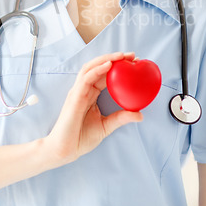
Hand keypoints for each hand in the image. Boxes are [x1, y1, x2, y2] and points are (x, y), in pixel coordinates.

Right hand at [45, 51, 142, 165]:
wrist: (65, 150)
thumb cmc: (81, 138)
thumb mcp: (106, 126)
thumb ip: (121, 118)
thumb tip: (140, 115)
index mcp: (90, 94)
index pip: (105, 75)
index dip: (118, 67)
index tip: (134, 63)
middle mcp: (84, 89)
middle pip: (98, 67)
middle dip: (115, 58)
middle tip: (132, 56)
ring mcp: (78, 91)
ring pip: (91, 67)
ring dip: (106, 59)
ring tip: (122, 56)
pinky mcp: (75, 96)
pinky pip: (86, 78)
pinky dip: (97, 69)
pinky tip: (109, 65)